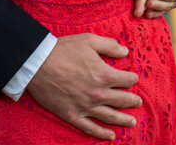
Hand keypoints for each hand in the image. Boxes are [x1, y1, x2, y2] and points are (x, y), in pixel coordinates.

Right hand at [25, 33, 140, 140]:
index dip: (131, 78)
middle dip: (133, 101)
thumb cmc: (63, 50)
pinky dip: (102, 133)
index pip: (127, 80)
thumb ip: (110, 46)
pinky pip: (90, 128)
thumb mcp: (89, 40)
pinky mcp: (72, 115)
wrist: (37, 64)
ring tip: (132, 122)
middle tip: (138, 102)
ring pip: (110, 116)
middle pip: (122, 100)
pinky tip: (111, 136)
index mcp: (104, 74)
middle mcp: (98, 93)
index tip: (132, 78)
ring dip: (123, 120)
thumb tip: (125, 52)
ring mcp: (85, 106)